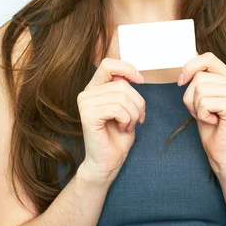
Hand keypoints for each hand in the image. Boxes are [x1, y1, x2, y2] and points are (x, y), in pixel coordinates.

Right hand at [77, 58, 145, 182]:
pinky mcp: (88, 115)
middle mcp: (86, 93)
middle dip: (138, 103)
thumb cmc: (118, 135)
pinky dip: (127, 120)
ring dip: (134, 114)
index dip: (127, 68)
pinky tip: (122, 128)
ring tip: (128, 125)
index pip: (108, 64)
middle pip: (122, 84)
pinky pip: (118, 109)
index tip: (140, 81)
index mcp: (95, 88)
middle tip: (137, 119)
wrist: (108, 161)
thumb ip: (125, 89)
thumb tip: (133, 75)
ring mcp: (85, 103)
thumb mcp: (126, 107)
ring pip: (122, 96)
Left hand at [178, 52, 225, 172]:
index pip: (207, 57)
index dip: (190, 66)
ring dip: (196, 107)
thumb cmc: (211, 126)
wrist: (223, 153)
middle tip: (203, 112)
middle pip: (198, 77)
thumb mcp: (202, 97)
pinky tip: (214, 122)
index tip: (180, 81)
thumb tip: (190, 59)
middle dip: (191, 97)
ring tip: (209, 116)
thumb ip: (200, 79)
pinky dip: (202, 115)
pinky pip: (204, 102)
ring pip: (199, 89)